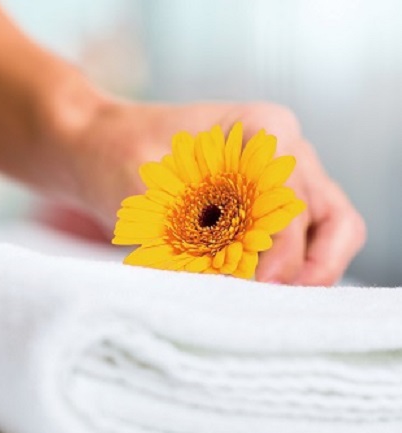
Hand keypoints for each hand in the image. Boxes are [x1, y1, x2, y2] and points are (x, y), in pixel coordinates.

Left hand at [50, 99, 364, 285]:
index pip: (293, 197)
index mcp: (262, 129)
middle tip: (273, 301)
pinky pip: (297, 243)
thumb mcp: (147, 190)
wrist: (99, 148)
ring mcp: (281, 180)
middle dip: (312, 267)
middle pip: (332, 219)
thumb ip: (192, 231)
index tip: (253, 282)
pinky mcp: (267, 205)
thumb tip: (232, 279)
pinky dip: (282, 270)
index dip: (280, 247)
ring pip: (326, 234)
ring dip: (303, 273)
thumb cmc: (118, 155)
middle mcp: (285, 152)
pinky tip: (249, 290)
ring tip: (263, 302)